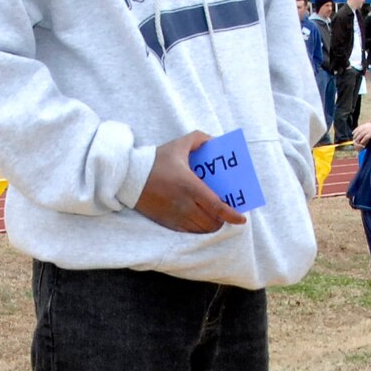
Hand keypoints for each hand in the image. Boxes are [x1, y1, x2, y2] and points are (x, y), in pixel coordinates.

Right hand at [133, 132, 247, 234]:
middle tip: (226, 212)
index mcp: (190, 186)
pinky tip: (201, 221)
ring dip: (212, 225)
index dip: (232, 215)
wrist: (129, 177)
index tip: (242, 219)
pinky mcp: (167, 223)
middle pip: (212, 221)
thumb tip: (214, 141)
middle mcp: (185, 204)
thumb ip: (198, 138)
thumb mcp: (178, 144)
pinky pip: (189, 232)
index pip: (217, 206)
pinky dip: (199, 229)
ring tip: (214, 217)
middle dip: (223, 219)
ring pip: (202, 229)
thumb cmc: (155, 160)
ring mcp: (176, 216)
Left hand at [353, 121, 370, 145]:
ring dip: (358, 138)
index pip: (358, 127)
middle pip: (359, 132)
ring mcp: (368, 131)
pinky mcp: (370, 134)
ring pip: (361, 135)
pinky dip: (363, 140)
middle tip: (354, 138)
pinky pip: (365, 138)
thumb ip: (366, 126)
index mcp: (366, 125)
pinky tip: (361, 142)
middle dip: (356, 135)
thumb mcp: (370, 125)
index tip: (352, 133)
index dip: (355, 130)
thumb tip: (362, 129)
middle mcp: (366, 127)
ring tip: (356, 141)